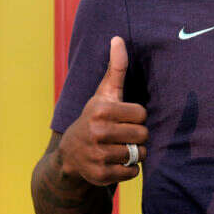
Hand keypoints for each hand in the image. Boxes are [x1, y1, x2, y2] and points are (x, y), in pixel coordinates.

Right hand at [57, 36, 148, 185]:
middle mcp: (97, 133)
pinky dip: (128, 169)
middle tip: (121, 134)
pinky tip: (114, 161)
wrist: (71, 153)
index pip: (142, 114)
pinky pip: (132, 173)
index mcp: (101, 110)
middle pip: (143, 135)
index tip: (122, 118)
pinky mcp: (100, 175)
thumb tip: (118, 38)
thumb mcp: (103, 93)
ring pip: (139, 155)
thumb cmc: (95, 117)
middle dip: (136, 136)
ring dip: (133, 153)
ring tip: (118, 147)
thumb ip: (116, 68)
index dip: (136, 117)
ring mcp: (98, 155)